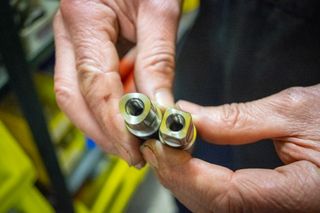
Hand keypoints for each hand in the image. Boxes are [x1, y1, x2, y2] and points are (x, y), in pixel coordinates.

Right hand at [53, 0, 179, 166]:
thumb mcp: (159, 9)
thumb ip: (158, 59)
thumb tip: (159, 105)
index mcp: (84, 16)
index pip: (95, 84)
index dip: (115, 122)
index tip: (136, 145)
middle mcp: (70, 30)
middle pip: (75, 98)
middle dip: (103, 132)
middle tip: (132, 152)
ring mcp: (73, 40)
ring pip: (78, 95)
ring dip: (105, 122)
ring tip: (133, 139)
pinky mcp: (84, 47)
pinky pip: (90, 84)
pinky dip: (110, 104)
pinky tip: (129, 115)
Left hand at [141, 85, 319, 211]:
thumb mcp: (296, 111)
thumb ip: (239, 119)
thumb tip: (192, 116)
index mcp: (300, 196)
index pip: (225, 195)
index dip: (185, 170)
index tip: (161, 143)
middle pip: (212, 207)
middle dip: (176, 176)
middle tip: (155, 143)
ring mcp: (274, 210)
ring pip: (213, 208)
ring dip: (183, 179)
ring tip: (165, 149)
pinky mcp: (269, 204)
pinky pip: (225, 203)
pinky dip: (199, 183)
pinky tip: (187, 163)